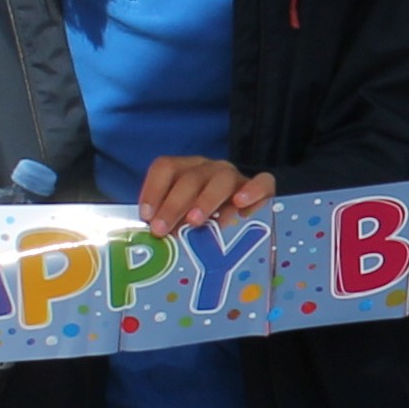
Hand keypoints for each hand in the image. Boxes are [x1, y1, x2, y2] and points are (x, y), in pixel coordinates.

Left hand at [137, 157, 276, 231]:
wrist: (244, 211)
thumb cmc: (204, 218)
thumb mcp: (182, 219)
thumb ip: (170, 223)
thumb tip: (155, 240)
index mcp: (185, 170)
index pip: (166, 167)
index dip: (153, 189)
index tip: (146, 216)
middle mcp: (208, 169)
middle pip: (191, 178)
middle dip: (173, 204)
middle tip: (162, 230)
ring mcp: (234, 176)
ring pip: (222, 179)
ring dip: (206, 200)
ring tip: (195, 222)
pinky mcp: (260, 188)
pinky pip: (262, 182)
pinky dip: (252, 192)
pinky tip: (242, 211)